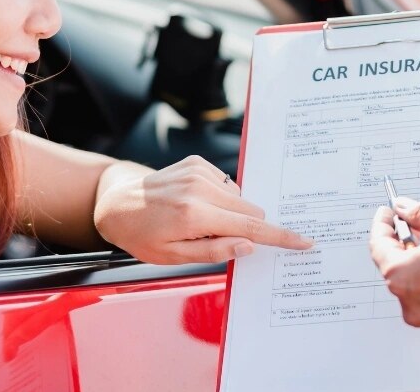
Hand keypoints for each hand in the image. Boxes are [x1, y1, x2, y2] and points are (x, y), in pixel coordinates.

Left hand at [93, 155, 311, 264]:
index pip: (249, 227)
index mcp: (194, 215)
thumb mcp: (173, 257)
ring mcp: (197, 171)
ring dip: (229, 212)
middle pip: (249, 209)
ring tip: (198, 220)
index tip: (303, 240)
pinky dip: (219, 197)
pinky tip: (195, 203)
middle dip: (245, 226)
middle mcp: (198, 188)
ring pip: (238, 197)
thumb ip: (214, 252)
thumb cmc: (141, 235)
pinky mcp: (196, 162)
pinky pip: (225, 184)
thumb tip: (248, 246)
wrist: (116, 203)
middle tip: (215, 237)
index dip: (279, 237)